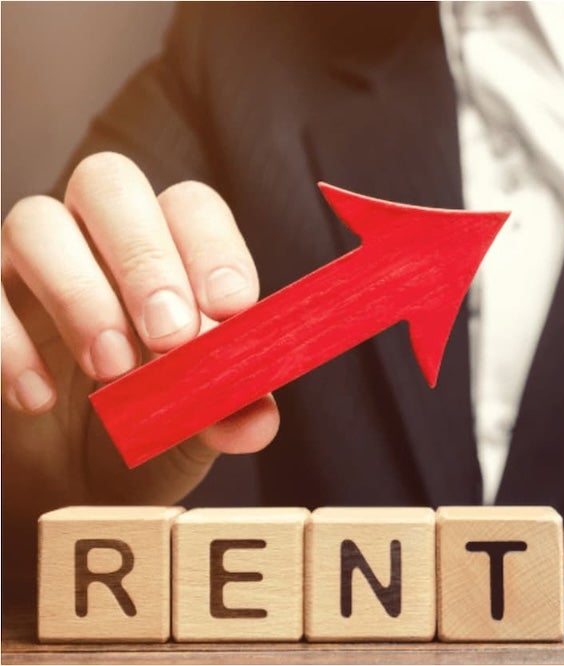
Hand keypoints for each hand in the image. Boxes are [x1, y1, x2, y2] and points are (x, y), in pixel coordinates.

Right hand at [1, 152, 278, 515]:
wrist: (72, 483)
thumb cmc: (145, 428)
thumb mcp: (196, 428)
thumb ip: (229, 412)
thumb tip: (257, 419)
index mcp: (167, 248)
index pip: (190, 206)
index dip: (213, 247)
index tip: (231, 309)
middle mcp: (94, 237)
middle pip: (109, 182)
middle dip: (145, 257)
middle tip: (170, 336)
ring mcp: (25, 262)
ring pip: (35, 221)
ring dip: (80, 295)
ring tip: (112, 370)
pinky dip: (5, 343)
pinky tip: (39, 399)